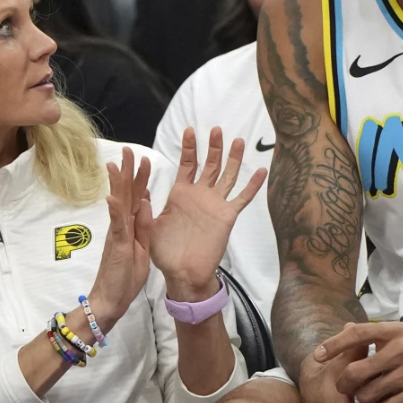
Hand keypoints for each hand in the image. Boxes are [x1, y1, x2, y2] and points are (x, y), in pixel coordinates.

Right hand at [88, 148, 153, 332]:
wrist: (110, 300)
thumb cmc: (125, 277)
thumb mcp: (141, 248)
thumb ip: (144, 226)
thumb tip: (147, 202)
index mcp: (129, 226)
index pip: (135, 197)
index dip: (139, 179)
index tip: (143, 159)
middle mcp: (121, 226)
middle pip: (125, 194)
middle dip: (128, 171)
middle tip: (128, 150)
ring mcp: (117, 234)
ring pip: (119, 204)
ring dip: (118, 184)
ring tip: (117, 163)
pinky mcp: (116, 246)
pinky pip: (116, 227)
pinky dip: (115, 212)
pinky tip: (113, 198)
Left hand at [151, 127, 265, 300]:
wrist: (182, 273)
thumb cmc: (165, 252)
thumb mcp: (151, 224)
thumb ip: (147, 206)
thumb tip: (140, 189)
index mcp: (181, 194)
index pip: (187, 164)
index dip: (189, 147)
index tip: (189, 130)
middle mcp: (200, 196)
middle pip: (210, 164)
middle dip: (213, 147)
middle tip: (217, 128)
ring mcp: (215, 205)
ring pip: (227, 176)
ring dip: (233, 159)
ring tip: (238, 141)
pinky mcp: (226, 216)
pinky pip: (242, 199)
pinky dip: (253, 186)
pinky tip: (261, 171)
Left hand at [315, 322, 402, 402]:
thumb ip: (379, 335)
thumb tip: (345, 329)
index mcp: (394, 332)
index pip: (356, 335)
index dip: (333, 345)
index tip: (317, 356)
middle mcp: (398, 351)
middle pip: (355, 373)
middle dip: (346, 385)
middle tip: (348, 389)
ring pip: (368, 395)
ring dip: (367, 399)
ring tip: (377, 396)